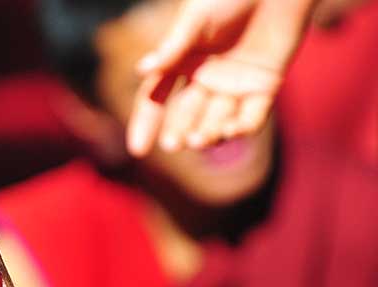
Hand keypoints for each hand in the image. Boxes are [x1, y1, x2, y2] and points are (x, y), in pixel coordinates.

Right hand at [127, 0, 316, 156]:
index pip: (156, 98)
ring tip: (199, 140)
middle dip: (179, 132)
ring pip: (217, 120)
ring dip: (208, 134)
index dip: (146, 123)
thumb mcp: (197, 19)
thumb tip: (142, 71)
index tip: (138, 150)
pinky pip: (252, 116)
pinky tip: (231, 131)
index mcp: (182, 61)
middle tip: (174, 144)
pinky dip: (242, 127)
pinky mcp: (265, 86)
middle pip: (186, 115)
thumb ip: (173, 47)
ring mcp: (235, 85)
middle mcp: (205, 78)